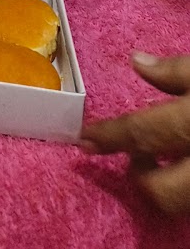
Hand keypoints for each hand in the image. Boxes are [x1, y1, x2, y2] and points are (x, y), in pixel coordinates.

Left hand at [81, 54, 189, 215]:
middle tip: (136, 153)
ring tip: (164, 156)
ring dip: (164, 183)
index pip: (142, 133)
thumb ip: (176, 70)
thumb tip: (137, 62)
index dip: (110, 136)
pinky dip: (180, 183)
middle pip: (162, 191)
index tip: (84, 139)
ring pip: (179, 201)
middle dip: (141, 177)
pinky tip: (181, 162)